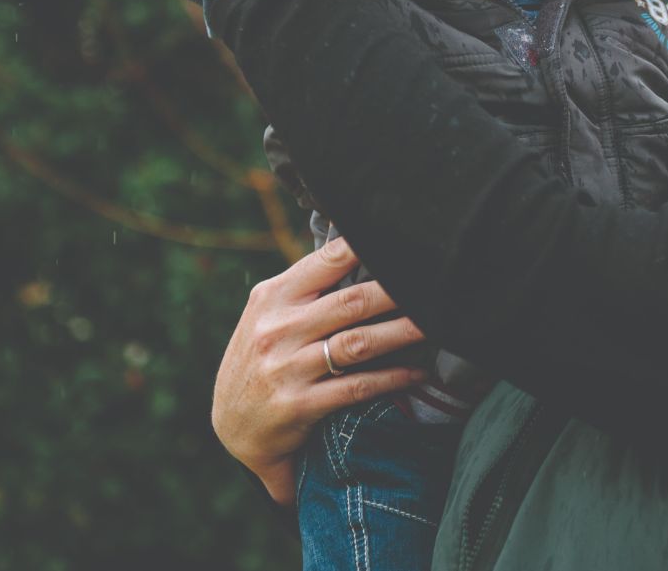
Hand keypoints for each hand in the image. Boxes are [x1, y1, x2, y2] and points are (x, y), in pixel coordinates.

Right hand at [212, 238, 427, 505]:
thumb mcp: (267, 315)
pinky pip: (356, 388)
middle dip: (396, 290)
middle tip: (433, 282)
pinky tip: (417, 372)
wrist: (232, 426)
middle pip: (350, 302)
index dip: (365, 247)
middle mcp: (278, 329)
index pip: (325, 263)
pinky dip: (392, 379)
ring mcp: (287, 368)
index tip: (402, 240)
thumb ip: (305, 287)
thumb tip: (356, 248)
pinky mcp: (300, 405)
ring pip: (358, 344)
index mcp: (272, 298)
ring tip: (434, 323)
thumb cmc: (262, 358)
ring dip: (402, 332)